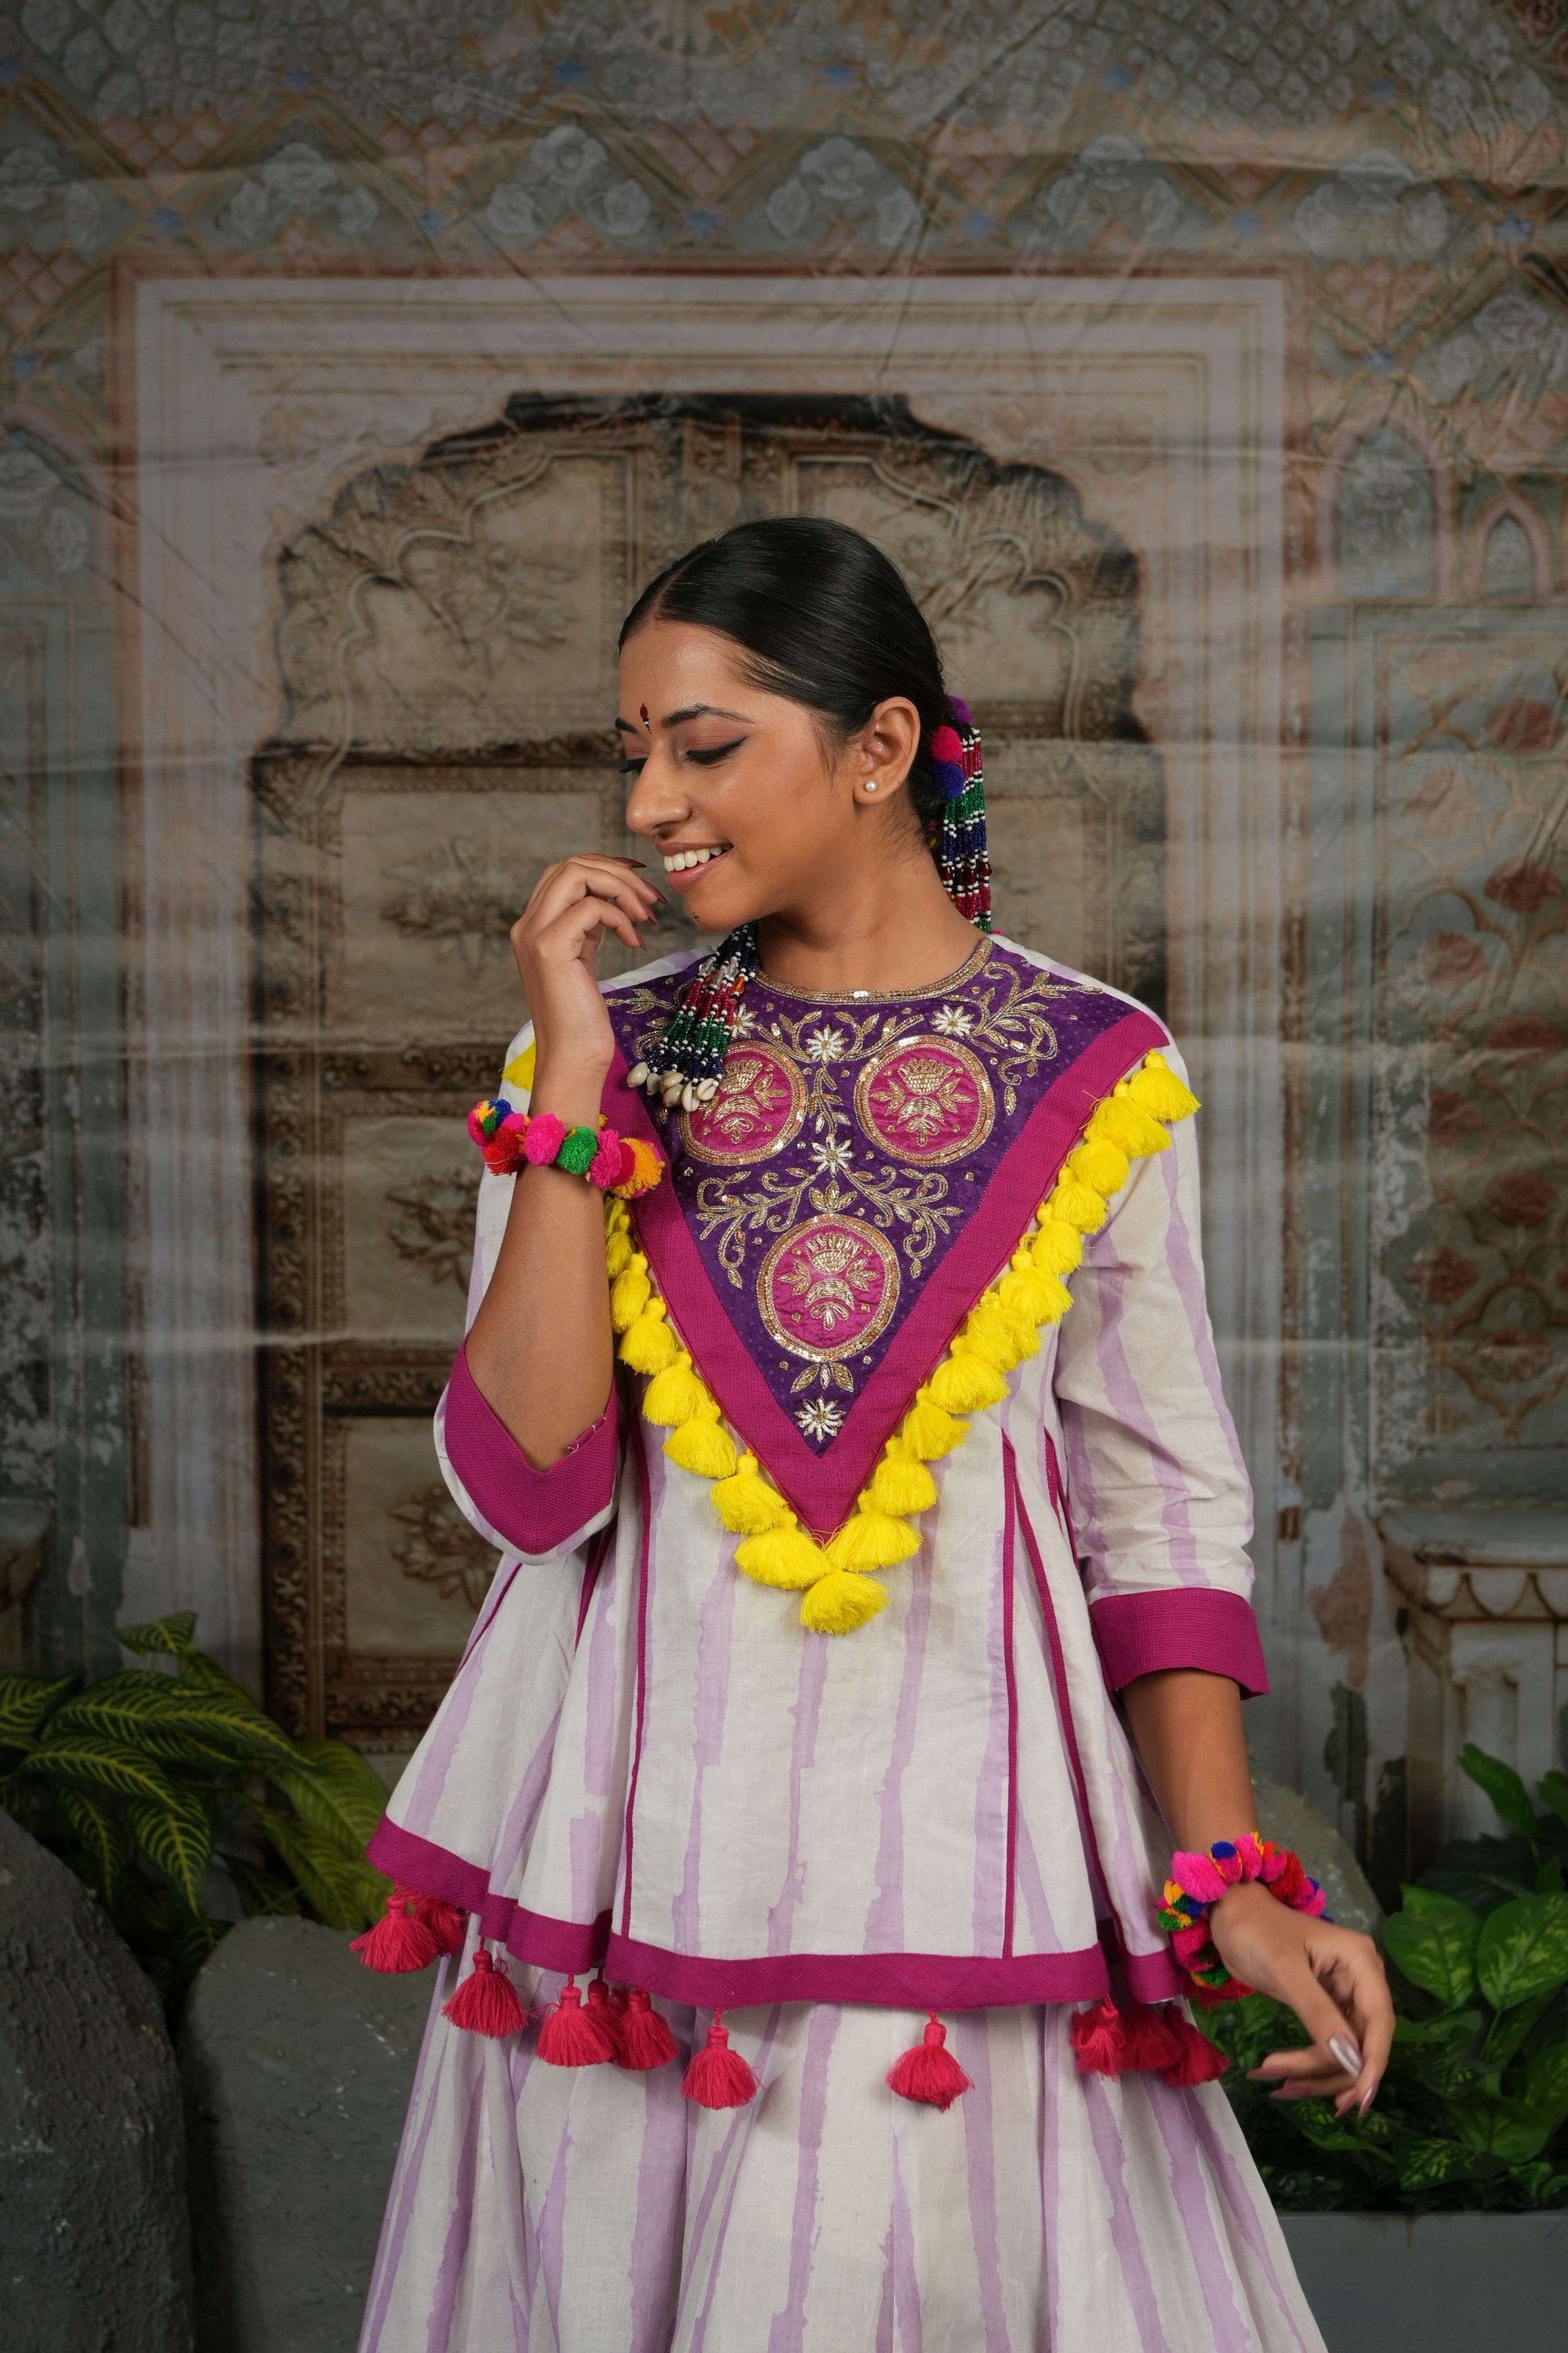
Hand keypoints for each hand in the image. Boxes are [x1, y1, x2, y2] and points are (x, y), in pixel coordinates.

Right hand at [509, 856, 662, 1099]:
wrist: (572, 1059)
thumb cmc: (582, 1018)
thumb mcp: (583, 960)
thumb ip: (587, 927)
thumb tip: (613, 898)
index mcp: (532, 926)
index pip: (563, 871)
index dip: (604, 866)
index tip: (640, 881)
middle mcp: (526, 925)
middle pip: (569, 864)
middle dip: (617, 872)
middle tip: (652, 899)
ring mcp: (534, 934)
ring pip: (576, 874)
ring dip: (622, 887)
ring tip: (647, 915)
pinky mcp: (551, 948)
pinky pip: (592, 907)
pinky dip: (621, 917)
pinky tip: (636, 942)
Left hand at [1208, 1881, 1393, 2117]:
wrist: (1231, 1915)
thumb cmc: (1256, 1930)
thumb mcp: (1284, 1970)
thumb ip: (1318, 2013)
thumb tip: (1351, 2060)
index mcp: (1361, 1962)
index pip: (1379, 2023)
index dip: (1372, 2065)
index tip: (1357, 2103)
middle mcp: (1362, 1981)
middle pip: (1361, 2044)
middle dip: (1328, 2071)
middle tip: (1285, 2087)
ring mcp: (1346, 1996)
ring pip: (1345, 2051)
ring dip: (1314, 2073)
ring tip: (1274, 2082)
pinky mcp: (1328, 2008)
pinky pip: (1328, 2045)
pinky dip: (1307, 2064)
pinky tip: (1281, 2075)